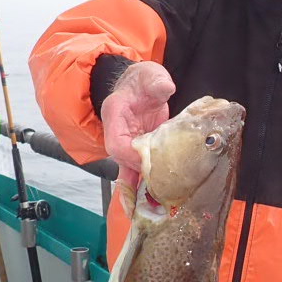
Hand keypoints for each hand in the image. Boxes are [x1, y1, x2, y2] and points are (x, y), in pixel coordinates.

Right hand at [101, 61, 174, 188]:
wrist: (141, 85)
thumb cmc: (142, 80)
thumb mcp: (150, 75)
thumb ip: (156, 81)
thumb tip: (165, 88)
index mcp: (116, 114)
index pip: (117, 143)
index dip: (131, 156)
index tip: (149, 163)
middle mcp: (118, 132)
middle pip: (123, 162)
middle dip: (139, 176)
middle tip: (159, 190)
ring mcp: (128, 143)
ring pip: (129, 169)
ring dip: (140, 186)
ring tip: (154, 206)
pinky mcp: (139, 149)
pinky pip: (139, 168)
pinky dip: (146, 183)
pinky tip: (156, 199)